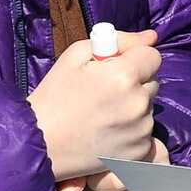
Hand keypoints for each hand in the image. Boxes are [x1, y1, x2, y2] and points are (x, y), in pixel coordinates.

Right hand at [28, 28, 161, 180]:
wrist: (38, 144)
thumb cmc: (54, 95)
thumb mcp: (77, 55)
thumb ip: (118, 40)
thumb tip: (151, 37)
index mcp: (124, 76)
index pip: (153, 56)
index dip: (135, 57)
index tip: (117, 66)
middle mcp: (138, 104)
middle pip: (152, 82)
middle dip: (135, 82)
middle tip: (104, 91)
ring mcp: (140, 131)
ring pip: (148, 108)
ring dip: (133, 107)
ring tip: (102, 113)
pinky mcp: (138, 153)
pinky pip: (146, 133)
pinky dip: (132, 131)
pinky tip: (108, 132)